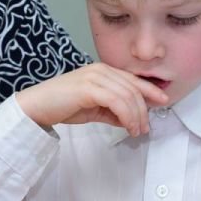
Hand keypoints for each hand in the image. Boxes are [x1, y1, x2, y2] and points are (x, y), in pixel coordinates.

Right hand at [16, 63, 168, 136]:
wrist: (37, 106)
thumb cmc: (61, 106)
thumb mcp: (93, 108)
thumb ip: (111, 110)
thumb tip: (129, 119)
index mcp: (102, 71)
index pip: (132, 79)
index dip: (150, 90)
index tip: (163, 102)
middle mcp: (100, 70)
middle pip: (133, 88)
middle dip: (144, 109)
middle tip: (145, 127)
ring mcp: (95, 77)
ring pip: (128, 96)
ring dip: (136, 116)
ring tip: (137, 131)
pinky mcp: (89, 88)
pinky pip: (117, 102)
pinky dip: (127, 116)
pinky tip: (128, 127)